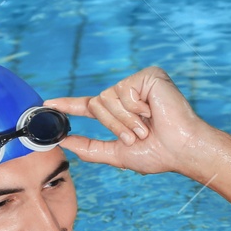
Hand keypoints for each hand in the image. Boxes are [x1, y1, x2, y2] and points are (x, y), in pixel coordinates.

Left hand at [42, 65, 217, 176]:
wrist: (183, 149)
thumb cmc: (158, 154)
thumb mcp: (117, 154)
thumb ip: (90, 148)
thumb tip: (64, 143)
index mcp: (119, 112)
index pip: (89, 107)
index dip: (68, 105)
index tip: (48, 104)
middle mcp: (126, 94)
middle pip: (97, 104)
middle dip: (114, 125)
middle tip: (138, 135)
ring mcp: (136, 83)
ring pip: (107, 98)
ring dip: (125, 119)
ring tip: (147, 125)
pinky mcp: (147, 75)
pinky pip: (123, 91)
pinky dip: (136, 108)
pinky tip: (153, 110)